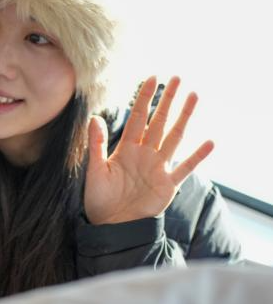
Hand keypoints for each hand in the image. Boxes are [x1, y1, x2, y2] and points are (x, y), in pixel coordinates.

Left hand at [84, 76, 213, 224]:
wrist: (111, 225)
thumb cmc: (100, 198)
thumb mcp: (95, 169)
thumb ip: (97, 144)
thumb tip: (94, 117)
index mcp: (126, 149)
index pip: (137, 118)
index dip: (144, 99)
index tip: (151, 79)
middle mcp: (145, 154)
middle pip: (159, 121)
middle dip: (167, 100)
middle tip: (177, 78)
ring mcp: (158, 167)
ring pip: (174, 137)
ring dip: (184, 117)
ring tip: (193, 97)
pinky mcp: (168, 184)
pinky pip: (185, 167)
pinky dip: (197, 156)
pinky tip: (208, 142)